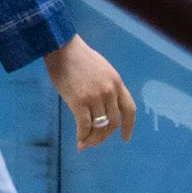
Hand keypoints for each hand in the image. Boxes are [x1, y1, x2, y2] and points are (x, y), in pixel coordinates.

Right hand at [44, 34, 135, 150]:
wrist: (62, 48)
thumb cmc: (79, 57)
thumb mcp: (103, 70)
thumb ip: (108, 87)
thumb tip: (104, 106)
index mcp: (117, 83)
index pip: (129, 110)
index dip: (129, 127)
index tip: (125, 138)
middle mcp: (109, 92)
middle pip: (113, 122)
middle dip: (105, 136)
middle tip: (95, 142)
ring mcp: (95, 97)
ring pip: (99, 127)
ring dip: (92, 139)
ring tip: (85, 144)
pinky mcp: (79, 102)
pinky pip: (84, 126)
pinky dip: (82, 136)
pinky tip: (79, 140)